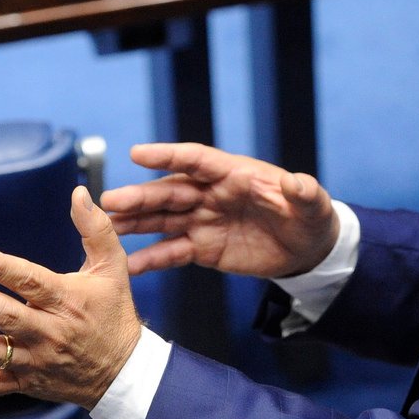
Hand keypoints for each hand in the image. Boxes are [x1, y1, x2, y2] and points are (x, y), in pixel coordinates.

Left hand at [0, 186, 143, 406]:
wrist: (124, 375)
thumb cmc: (114, 314)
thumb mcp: (113, 268)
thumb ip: (95, 228)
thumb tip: (78, 193)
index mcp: (67, 301)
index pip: (30, 282)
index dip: (1, 268)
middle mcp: (48, 332)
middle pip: (5, 315)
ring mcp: (34, 360)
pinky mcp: (24, 381)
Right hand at [99, 142, 338, 279]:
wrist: (308, 249)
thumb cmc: (309, 216)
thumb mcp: (313, 205)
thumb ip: (304, 193)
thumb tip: (299, 182)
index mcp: (233, 173)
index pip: (197, 161)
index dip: (168, 157)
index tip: (138, 153)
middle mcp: (211, 194)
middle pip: (171, 192)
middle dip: (140, 196)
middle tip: (109, 200)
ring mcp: (203, 221)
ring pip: (163, 220)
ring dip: (134, 224)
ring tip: (105, 227)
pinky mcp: (203, 248)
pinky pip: (172, 252)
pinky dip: (150, 259)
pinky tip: (127, 265)